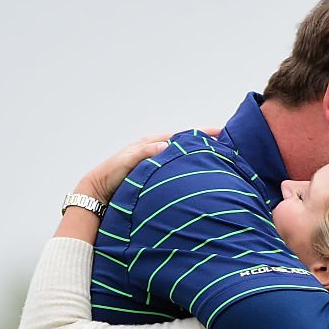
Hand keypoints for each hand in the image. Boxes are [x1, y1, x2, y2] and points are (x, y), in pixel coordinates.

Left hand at [75, 127, 222, 202]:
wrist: (100, 195)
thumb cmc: (111, 176)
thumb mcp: (126, 161)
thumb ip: (145, 153)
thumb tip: (166, 146)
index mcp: (151, 144)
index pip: (182, 136)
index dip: (202, 133)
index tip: (221, 132)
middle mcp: (157, 153)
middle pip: (188, 146)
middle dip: (207, 144)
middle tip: (228, 146)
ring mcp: (159, 167)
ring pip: (185, 160)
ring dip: (201, 159)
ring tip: (221, 161)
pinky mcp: (159, 180)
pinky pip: (180, 172)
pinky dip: (193, 171)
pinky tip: (203, 177)